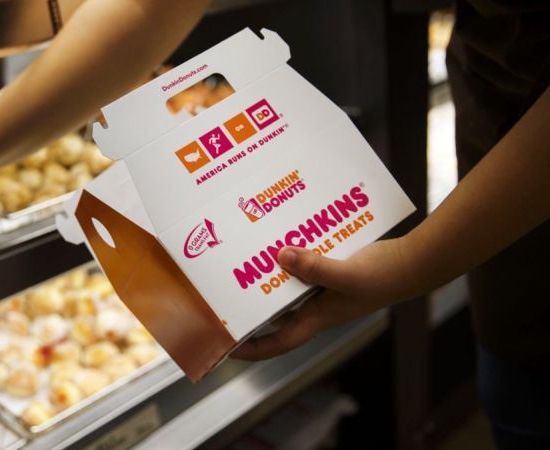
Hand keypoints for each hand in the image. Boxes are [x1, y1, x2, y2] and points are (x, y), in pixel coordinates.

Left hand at [232, 238, 420, 360]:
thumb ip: (314, 268)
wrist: (414, 263)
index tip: (226, 348)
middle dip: (251, 312)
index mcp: (317, 318)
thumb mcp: (346, 274)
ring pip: (288, 291)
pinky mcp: (331, 274)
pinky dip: (291, 260)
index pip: (277, 343)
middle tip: (224, 299)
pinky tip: (281, 242)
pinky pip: (303, 270)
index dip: (250, 349)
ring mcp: (324, 292)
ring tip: (243, 266)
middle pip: (276, 316)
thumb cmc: (385, 277)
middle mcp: (316, 308)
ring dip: (268, 281)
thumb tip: (280, 257)